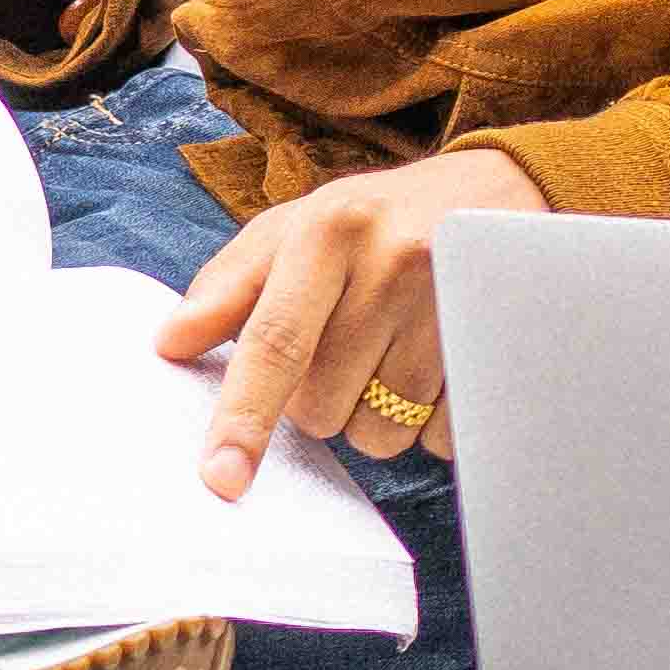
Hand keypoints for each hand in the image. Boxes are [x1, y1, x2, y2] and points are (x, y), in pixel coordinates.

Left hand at [158, 143, 557, 491]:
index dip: (244, 417)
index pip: (276, 342)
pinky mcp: (499, 347)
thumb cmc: (376, 220)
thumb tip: (170, 344)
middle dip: (318, 400)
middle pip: (323, 404)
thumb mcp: (297, 227)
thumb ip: (228, 285)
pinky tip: (433, 367)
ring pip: (379, 431)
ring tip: (390, 353)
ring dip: (372, 414)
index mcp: (331, 231)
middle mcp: (395, 264)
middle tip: (341, 348)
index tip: (221, 477)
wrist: (497, 191)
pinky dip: (424, 423)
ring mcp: (454, 306)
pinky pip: (437, 437)